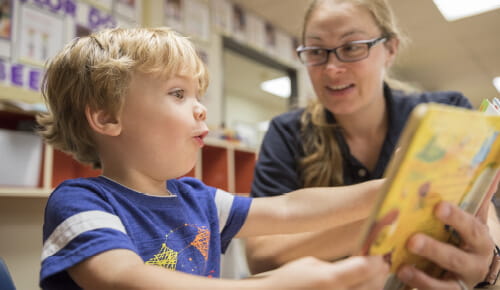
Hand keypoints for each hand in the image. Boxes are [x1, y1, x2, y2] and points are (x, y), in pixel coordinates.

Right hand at [264, 256, 388, 289]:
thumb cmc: (288, 281)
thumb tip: (357, 264)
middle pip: (374, 284)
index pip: (365, 267)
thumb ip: (336, 265)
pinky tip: (360, 286)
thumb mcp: (310, 264)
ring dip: (375, 284)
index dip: (376, 259)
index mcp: (329, 279)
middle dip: (380, 272)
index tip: (380, 254)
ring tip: (373, 276)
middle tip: (381, 263)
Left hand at [396, 201, 493, 288]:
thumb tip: (490, 168)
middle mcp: (475, 263)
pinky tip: (403, 275)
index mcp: (480, 239)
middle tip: (413, 240)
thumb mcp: (471, 220)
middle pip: (455, 258)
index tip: (439, 207)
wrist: (472, 270)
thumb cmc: (465, 237)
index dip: (456, 218)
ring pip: (445, 283)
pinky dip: (419, 285)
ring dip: (423, 276)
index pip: (471, 227)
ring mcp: (462, 282)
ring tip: (403, 267)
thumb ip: (474, 200)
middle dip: (434, 249)